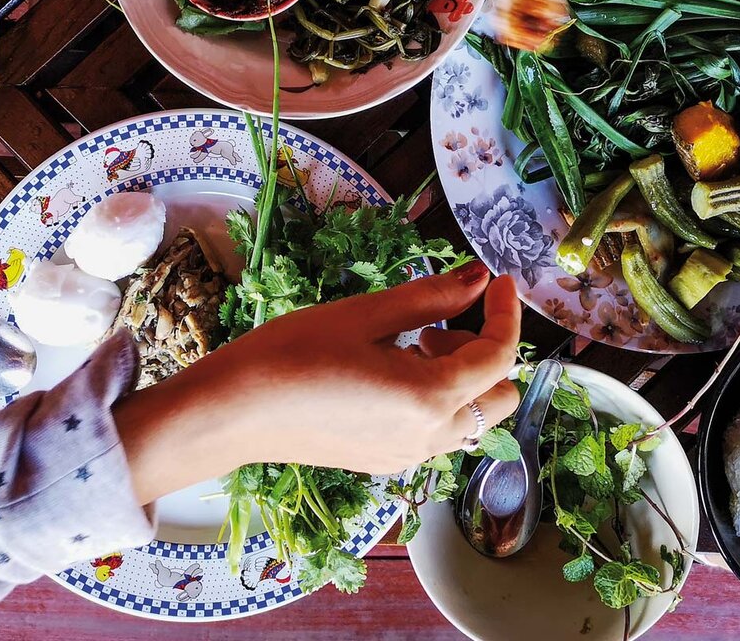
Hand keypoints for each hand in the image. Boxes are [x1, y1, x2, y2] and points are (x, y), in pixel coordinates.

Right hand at [116, 263, 522, 501]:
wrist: (234, 412)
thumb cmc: (292, 353)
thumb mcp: (366, 315)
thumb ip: (432, 298)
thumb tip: (479, 278)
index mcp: (430, 397)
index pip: (498, 357)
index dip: (505, 313)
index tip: (498, 280)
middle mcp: (429, 436)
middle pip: (500, 398)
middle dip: (486, 352)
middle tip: (443, 319)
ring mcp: (408, 455)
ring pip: (471, 418)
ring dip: (462, 377)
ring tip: (413, 342)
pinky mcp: (386, 460)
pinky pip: (438, 432)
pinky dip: (438, 398)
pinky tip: (392, 369)